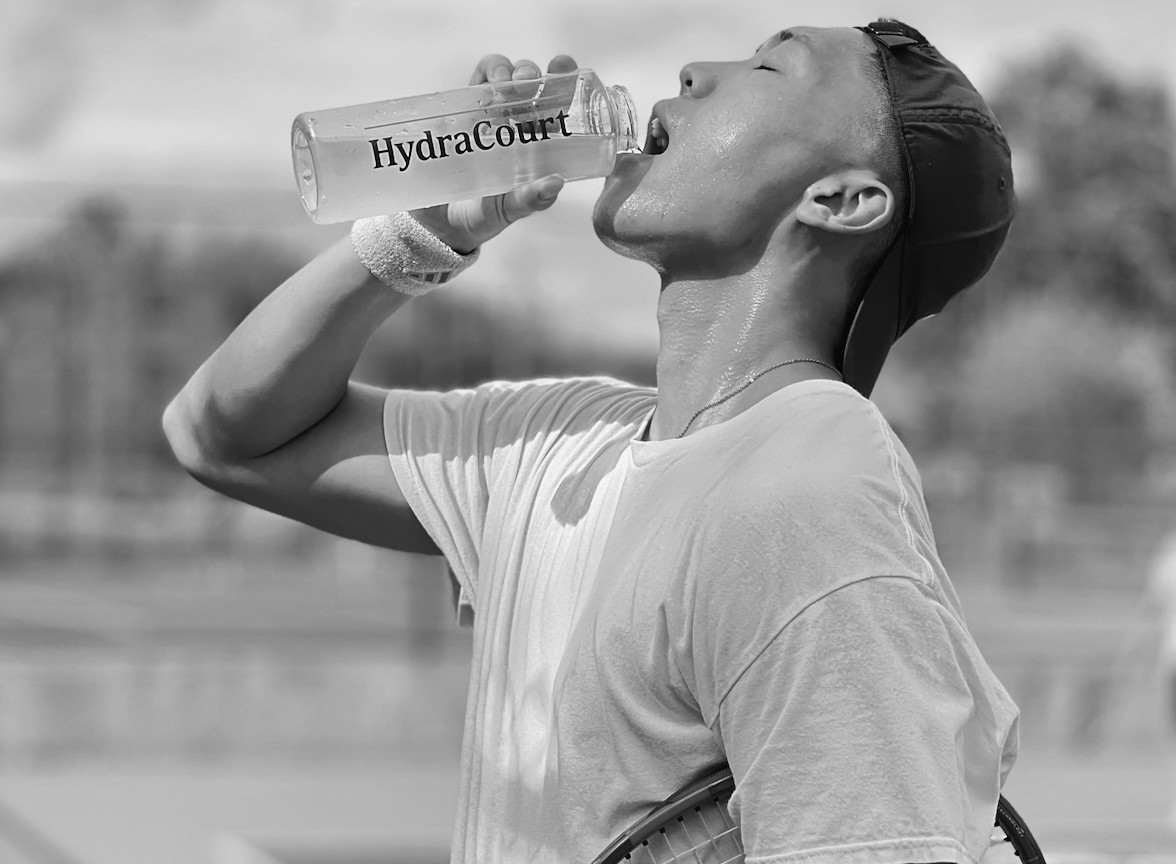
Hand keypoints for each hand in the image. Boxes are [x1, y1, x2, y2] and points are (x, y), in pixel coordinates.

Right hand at [409, 53, 578, 253]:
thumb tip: (555, 182)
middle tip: (525, 84)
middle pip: (527, 80)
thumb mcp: (512, 208)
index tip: (562, 66)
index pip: (554, 99)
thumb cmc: (485, 214)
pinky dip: (479, 78)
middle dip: (529, 72)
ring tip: (503, 86)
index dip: (562, 77)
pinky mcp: (459, 114)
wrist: (442, 224)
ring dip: (503, 70)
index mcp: (536, 138)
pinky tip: (483, 88)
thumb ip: (532, 199)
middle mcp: (514, 120)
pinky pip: (471, 85)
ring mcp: (485, 114)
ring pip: (499, 74)